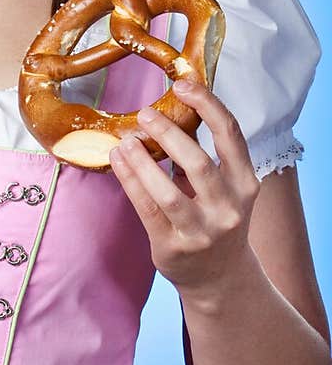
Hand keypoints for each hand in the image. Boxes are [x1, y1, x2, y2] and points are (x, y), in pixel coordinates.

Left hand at [108, 78, 260, 295]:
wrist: (220, 279)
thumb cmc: (217, 220)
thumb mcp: (227, 189)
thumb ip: (208, 156)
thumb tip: (171, 111)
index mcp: (246, 184)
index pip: (231, 135)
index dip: (208, 105)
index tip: (183, 84)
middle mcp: (229, 208)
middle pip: (199, 162)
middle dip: (169, 133)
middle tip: (145, 114)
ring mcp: (202, 232)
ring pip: (168, 190)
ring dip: (142, 160)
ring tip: (125, 139)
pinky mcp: (173, 248)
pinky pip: (147, 209)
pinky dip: (130, 181)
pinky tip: (117, 161)